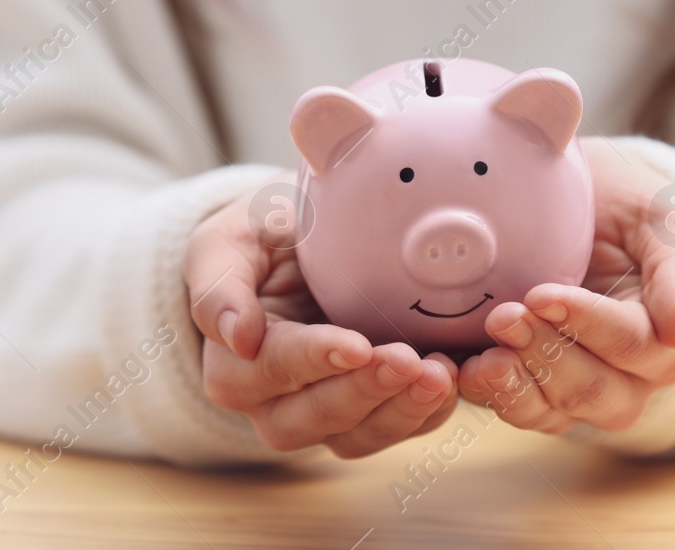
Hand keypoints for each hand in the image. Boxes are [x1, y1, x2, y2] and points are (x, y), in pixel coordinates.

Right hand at [185, 172, 457, 457]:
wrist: (303, 246)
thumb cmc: (261, 239)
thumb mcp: (229, 242)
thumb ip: (219, 283)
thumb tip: (235, 335)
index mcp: (233, 363)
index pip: (271, 369)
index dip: (315, 360)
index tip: (356, 345)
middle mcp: (273, 404)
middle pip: (315, 415)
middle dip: (366, 391)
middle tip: (409, 360)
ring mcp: (323, 416)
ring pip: (358, 435)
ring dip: (402, 410)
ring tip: (442, 373)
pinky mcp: (368, 415)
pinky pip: (397, 431)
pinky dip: (428, 412)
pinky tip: (455, 377)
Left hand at [457, 138, 674, 432]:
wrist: (585, 206)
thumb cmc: (629, 209)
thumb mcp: (661, 220)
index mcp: (669, 335)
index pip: (639, 346)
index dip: (590, 325)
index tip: (541, 294)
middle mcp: (632, 377)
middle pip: (598, 391)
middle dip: (548, 355)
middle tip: (504, 316)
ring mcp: (584, 390)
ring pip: (558, 412)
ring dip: (517, 384)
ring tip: (484, 352)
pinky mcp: (540, 392)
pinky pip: (522, 412)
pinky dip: (492, 396)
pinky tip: (467, 369)